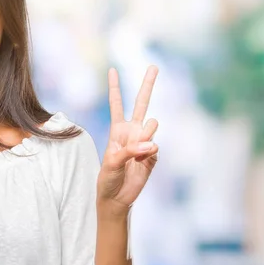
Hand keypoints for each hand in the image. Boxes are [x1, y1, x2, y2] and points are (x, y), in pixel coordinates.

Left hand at [97, 65, 159, 215]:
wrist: (117, 198)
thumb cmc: (108, 179)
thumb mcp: (112, 163)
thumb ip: (130, 151)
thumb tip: (152, 145)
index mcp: (118, 129)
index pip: (117, 104)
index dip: (115, 87)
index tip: (112, 69)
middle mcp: (132, 132)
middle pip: (142, 103)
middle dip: (148, 85)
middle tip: (154, 66)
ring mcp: (144, 142)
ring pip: (152, 126)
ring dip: (146, 135)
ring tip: (137, 151)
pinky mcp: (153, 156)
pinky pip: (155, 149)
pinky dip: (148, 156)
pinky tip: (140, 165)